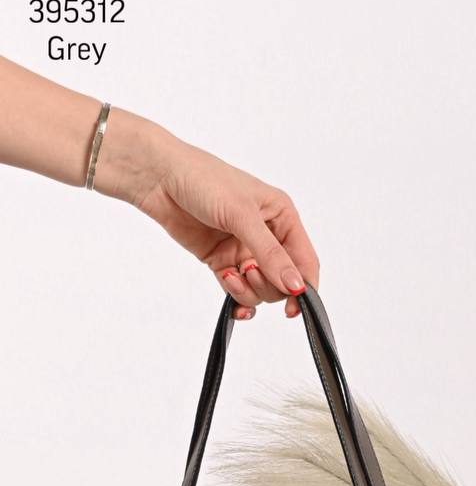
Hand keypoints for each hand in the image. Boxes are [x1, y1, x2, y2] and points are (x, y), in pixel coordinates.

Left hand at [95, 109, 319, 319]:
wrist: (160, 179)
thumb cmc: (203, 180)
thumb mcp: (242, 216)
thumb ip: (270, 254)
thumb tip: (296, 285)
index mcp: (282, 216)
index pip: (305, 260)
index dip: (304, 286)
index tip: (294, 306)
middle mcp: (267, 235)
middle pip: (284, 281)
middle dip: (269, 285)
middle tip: (249, 273)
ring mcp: (244, 250)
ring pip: (261, 289)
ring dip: (248, 290)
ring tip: (230, 275)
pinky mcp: (223, 261)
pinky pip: (238, 290)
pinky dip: (236, 295)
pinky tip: (228, 285)